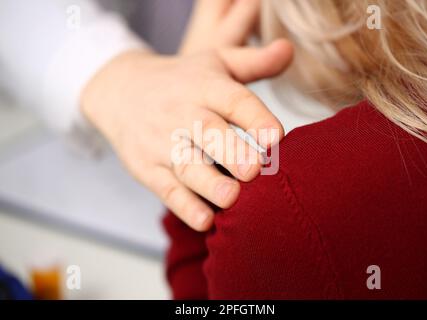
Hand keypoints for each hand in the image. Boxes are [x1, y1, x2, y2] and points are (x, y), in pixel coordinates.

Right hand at [81, 3, 292, 231]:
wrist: (120, 90)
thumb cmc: (182, 81)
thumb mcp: (215, 62)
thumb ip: (254, 62)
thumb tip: (290, 48)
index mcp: (205, 86)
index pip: (233, 99)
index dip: (255, 117)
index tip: (276, 137)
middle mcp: (183, 113)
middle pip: (208, 133)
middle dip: (231, 152)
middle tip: (254, 170)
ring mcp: (162, 142)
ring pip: (187, 164)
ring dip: (208, 183)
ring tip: (230, 198)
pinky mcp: (146, 166)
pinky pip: (165, 188)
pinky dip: (183, 206)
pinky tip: (203, 221)